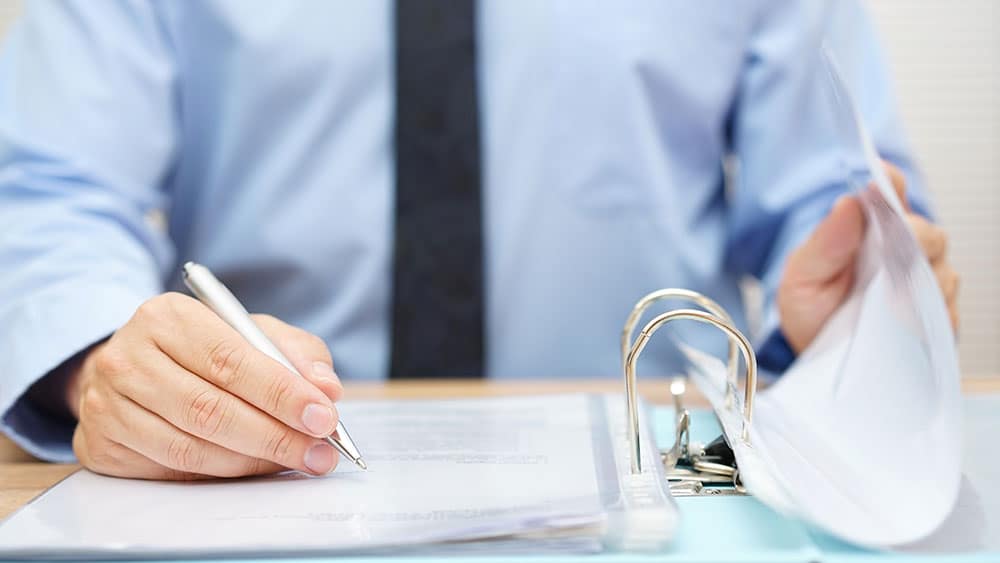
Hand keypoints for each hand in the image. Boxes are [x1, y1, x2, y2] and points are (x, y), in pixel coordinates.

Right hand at [67, 292, 344, 479]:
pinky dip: (221, 474)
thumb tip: (327, 389)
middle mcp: (128, 358)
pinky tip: (253, 467)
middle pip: (210, 409)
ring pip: (191, 447)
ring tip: (297, 461)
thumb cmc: (203, 350)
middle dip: (275, 436)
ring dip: (253, 461)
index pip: (230, 360)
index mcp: (167, 317)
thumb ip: (296, 354)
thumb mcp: (252, 333)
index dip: (281, 393)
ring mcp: (107, 404)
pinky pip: (171, 471)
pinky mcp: (101, 445)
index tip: (324, 416)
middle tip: (320, 452)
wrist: (131, 368)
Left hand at [777, 161, 959, 353]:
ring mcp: (923, 283)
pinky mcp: (934, 318)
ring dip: (918, 283)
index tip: (880, 183)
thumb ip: (824, 242)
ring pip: (941, 273)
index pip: (890, 193)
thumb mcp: (802, 277)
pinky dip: (927, 316)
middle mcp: (904, 250)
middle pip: (927, 234)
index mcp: (871, 229)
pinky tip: (903, 322)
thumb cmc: (811, 308)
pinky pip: (945, 312)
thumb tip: (847, 204)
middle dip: (913, 239)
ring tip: (889, 300)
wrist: (818, 354)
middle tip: (893, 251)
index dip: (890, 184)